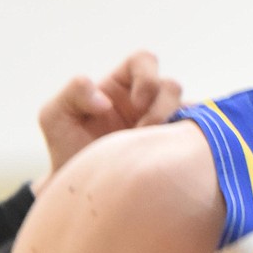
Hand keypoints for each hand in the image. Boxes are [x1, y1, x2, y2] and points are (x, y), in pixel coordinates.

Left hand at [38, 51, 181, 178]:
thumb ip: (72, 93)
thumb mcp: (54, 116)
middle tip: (144, 131)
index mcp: (121, 86)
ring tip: (150, 152)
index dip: (146, 75)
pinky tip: (170, 159)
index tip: (137, 102)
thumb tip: (105, 100)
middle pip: (172, 86)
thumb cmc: (66, 149)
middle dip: (162, 106)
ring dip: (173, 128)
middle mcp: (147, 102)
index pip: (143, 60)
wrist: (80, 191)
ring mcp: (164, 125)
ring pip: (189, 111)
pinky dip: (192, 144)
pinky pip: (198, 138)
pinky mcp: (176, 150)